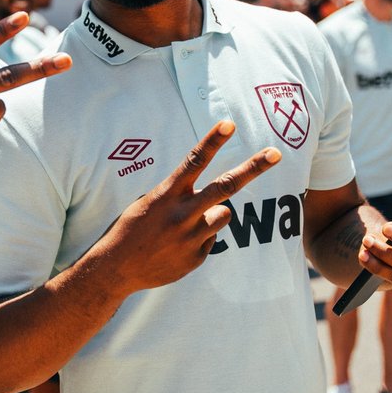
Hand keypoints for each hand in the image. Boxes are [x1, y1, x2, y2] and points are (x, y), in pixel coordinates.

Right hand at [107, 120, 281, 293]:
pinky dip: (197, 240)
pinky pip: (209, 241)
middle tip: (276, 153)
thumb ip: (180, 198)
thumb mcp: (149, 203)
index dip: (212, 141)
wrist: (115, 268)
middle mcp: (182, 213)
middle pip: (226, 186)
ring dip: (214, 215)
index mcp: (166, 194)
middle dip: (253, 168)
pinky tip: (175, 247)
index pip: (194, 161)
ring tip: (187, 225)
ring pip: (225, 215)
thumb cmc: (131, 229)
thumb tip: (216, 202)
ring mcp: (191, 237)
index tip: (229, 124)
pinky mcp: (196, 257)